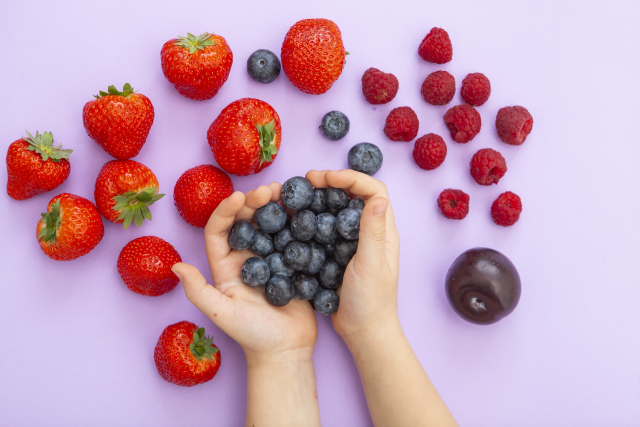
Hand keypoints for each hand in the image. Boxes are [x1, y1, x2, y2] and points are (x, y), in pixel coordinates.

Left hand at [171, 183, 317, 363]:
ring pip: (268, 225)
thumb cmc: (252, 336)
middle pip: (245, 222)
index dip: (226, 211)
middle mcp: (245, 259)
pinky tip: (302, 209)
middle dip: (253, 202)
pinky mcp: (291, 263)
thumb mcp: (221, 314)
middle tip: (269, 189)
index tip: (240, 197)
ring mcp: (270, 259)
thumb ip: (198, 291)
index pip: (219, 230)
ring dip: (274, 207)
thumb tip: (176, 266)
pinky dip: (294, 221)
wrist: (286, 351)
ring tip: (285, 192)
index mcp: (225, 267)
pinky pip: (290, 236)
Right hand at [305, 170, 400, 343]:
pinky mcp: (338, 254)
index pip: (373, 191)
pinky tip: (296, 218)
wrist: (362, 333)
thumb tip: (377, 198)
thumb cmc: (371, 302)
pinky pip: (326, 228)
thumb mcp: (371, 264)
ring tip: (299, 194)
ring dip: (321, 198)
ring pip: (338, 210)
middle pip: (354, 195)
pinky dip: (313, 218)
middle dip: (333, 182)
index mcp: (383, 232)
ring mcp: (354, 243)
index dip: (351, 178)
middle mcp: (370, 233)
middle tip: (308, 180)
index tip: (327, 178)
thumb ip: (373, 231)